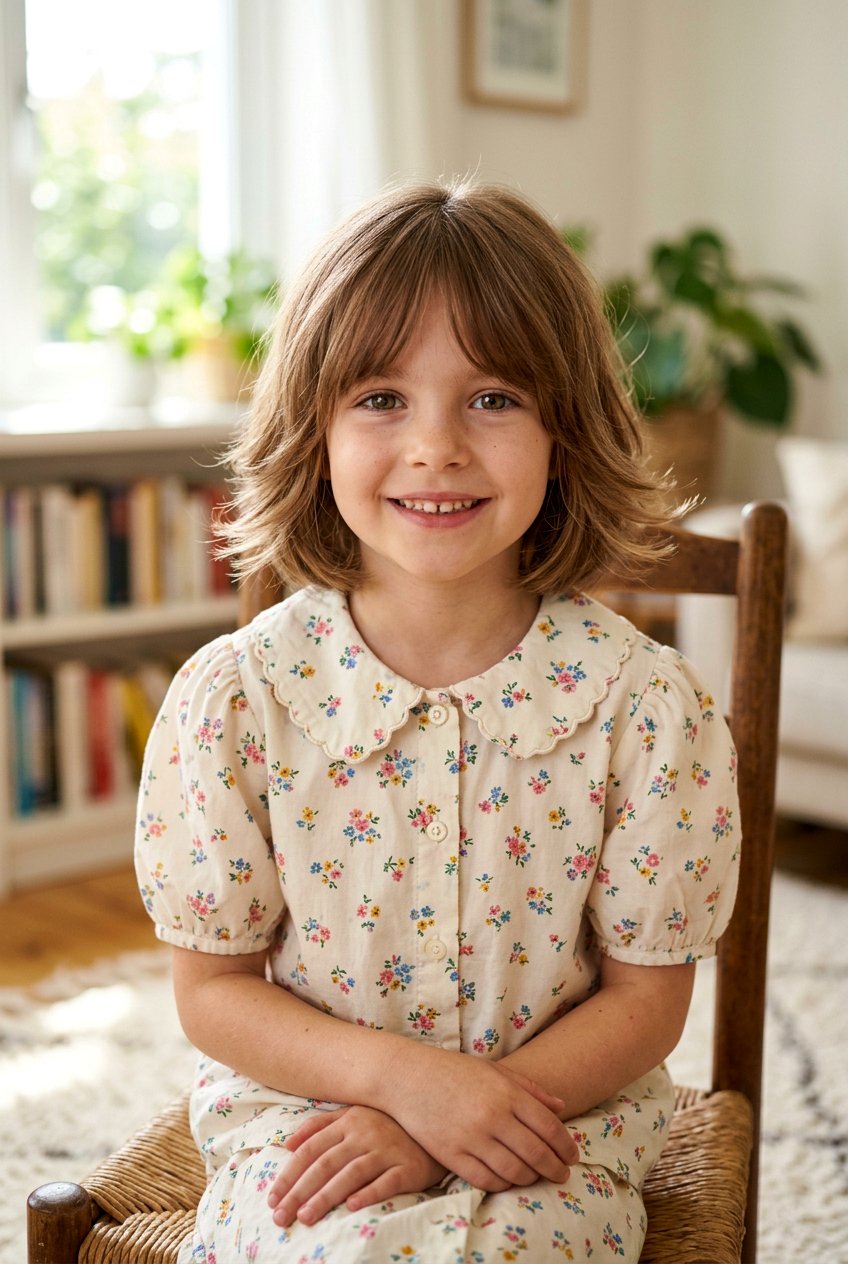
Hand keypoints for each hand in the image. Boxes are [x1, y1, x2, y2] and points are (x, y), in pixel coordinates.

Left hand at [267, 1106, 447, 1227]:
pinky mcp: (408, 1167)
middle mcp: (365, 1133)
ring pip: (350, 1174)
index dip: (289, 1173)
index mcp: (349, 1120)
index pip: (311, 1148)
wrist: (433, 1128)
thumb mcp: (353, 1116)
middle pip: (325, 1164)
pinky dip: (368, 1193)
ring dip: (325, 1196)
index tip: (272, 1197)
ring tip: (306, 1217)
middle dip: (299, 1191)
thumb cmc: (387, 1125)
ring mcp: (387, 1149)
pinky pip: (386, 1182)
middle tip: (281, 1216)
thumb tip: (287, 1143)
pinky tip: (351, 1207)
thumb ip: (320, 1126)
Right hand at [383, 1049, 578, 1191]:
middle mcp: (492, 1117)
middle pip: (537, 1154)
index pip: (549, 1128)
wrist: (407, 1077)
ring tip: (536, 1177)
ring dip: (532, 1179)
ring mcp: (471, 1138)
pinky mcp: (452, 1156)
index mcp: (506, 1093)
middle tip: (562, 1174)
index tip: (573, 1156)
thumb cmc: (454, 1071)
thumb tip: (561, 1108)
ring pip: (514, 1172)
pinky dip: (504, 1185)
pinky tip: (509, 1179)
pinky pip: (487, 1180)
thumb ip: (530, 1090)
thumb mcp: (494, 1071)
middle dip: (555, 1169)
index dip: (566, 1146)